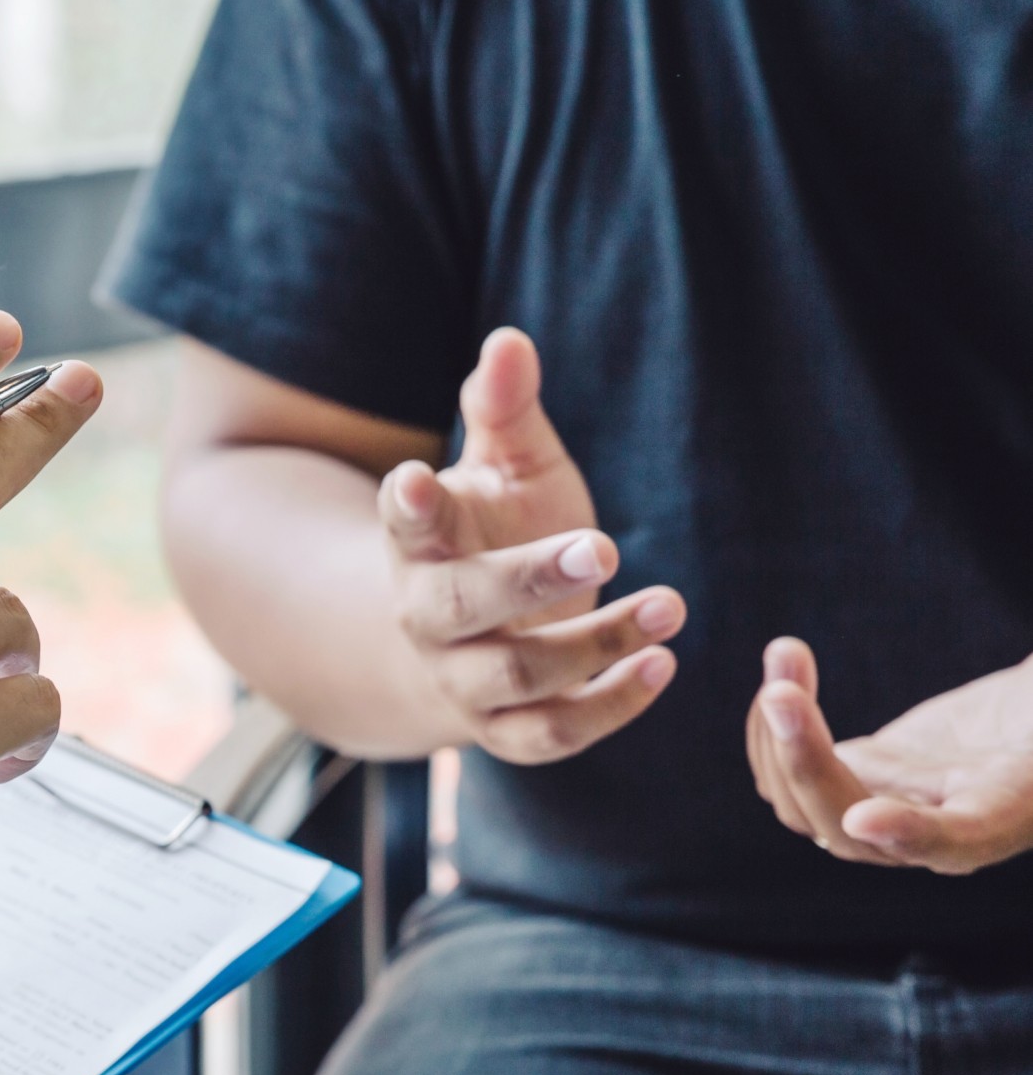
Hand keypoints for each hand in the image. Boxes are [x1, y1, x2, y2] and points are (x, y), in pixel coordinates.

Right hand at [376, 328, 684, 763]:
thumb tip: (508, 340)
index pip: (402, 521)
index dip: (406, 504)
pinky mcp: (502, 729)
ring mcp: (459, 678)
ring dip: (595, 642)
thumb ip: (503, 407)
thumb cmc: (494, 529)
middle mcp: (423, 616)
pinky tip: (660, 666)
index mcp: (416, 543)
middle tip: (606, 545)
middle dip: (528, 580)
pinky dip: (607, 708)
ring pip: (514, 674)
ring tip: (671, 606)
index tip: (415, 478)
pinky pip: (549, 734)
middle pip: (456, 607)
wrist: (467, 637)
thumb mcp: (504, 465)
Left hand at [749, 638, 1032, 872]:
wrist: (1026, 723)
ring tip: (786, 654)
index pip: (948, 842)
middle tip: (781, 692)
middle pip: (842, 824)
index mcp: (992, 824)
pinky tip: (785, 670)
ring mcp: (875, 811)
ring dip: (774, 732)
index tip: (865, 816)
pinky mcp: (847, 781)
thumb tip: (1022, 693)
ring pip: (798, 804)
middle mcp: (923, 838)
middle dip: (803, 757)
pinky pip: (785, 775)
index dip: (908, 834)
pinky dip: (770, 728)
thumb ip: (1028, 689)